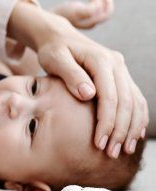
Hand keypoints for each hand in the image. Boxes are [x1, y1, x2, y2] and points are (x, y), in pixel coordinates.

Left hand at [9, 2, 147, 157]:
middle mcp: (117, 64)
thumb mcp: (54, 60)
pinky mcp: (121, 77)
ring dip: (131, 128)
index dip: (106, 122)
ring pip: (135, 102)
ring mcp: (121, 70)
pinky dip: (136, 119)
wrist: (59, 37)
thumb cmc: (52, 51)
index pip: (110, 97)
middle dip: (120, 130)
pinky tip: (133, 136)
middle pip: (126, 102)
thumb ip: (70, 75)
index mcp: (101, 60)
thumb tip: (89, 94)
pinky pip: (135, 99)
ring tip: (123, 150)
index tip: (99, 143)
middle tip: (111, 152)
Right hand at [51, 0, 113, 28]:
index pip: (104, 12)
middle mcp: (91, 21)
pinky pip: (93, 2)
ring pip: (99, 3)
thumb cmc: (62, 13)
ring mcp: (88, 17)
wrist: (49, 17)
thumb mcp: (75, 10)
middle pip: (104, 7)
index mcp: (91, 23)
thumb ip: (89, 10)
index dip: (106, 2)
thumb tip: (100, 5)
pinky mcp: (84, 11)